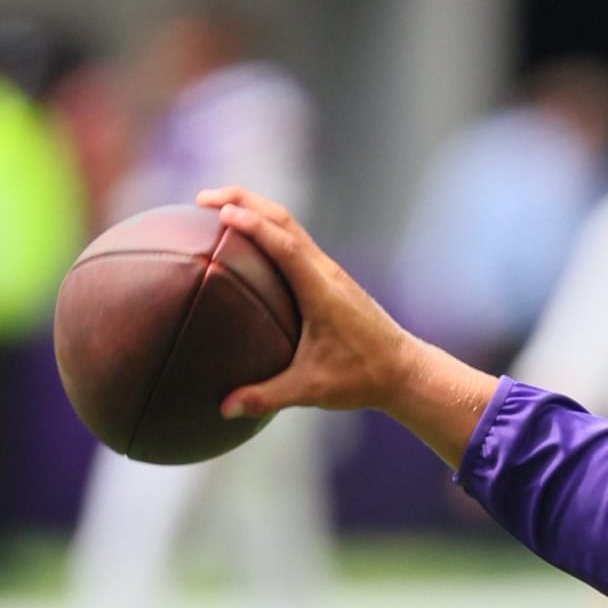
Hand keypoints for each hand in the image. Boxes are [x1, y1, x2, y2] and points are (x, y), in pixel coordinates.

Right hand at [196, 186, 416, 417]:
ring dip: (255, 209)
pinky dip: (267, 230)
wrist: (404, 370)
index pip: (286, 247)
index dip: (255, 226)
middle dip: (244, 201)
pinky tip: (243, 242)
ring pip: (291, 226)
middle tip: (202, 199)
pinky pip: (294, 242)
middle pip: (285, 221)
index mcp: (323, 292)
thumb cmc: (361, 378)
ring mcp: (330, 272)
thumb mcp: (312, 390)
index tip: (221, 212)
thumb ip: (267, 398)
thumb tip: (223, 409)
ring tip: (216, 208)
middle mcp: (327, 273)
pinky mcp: (330, 279)